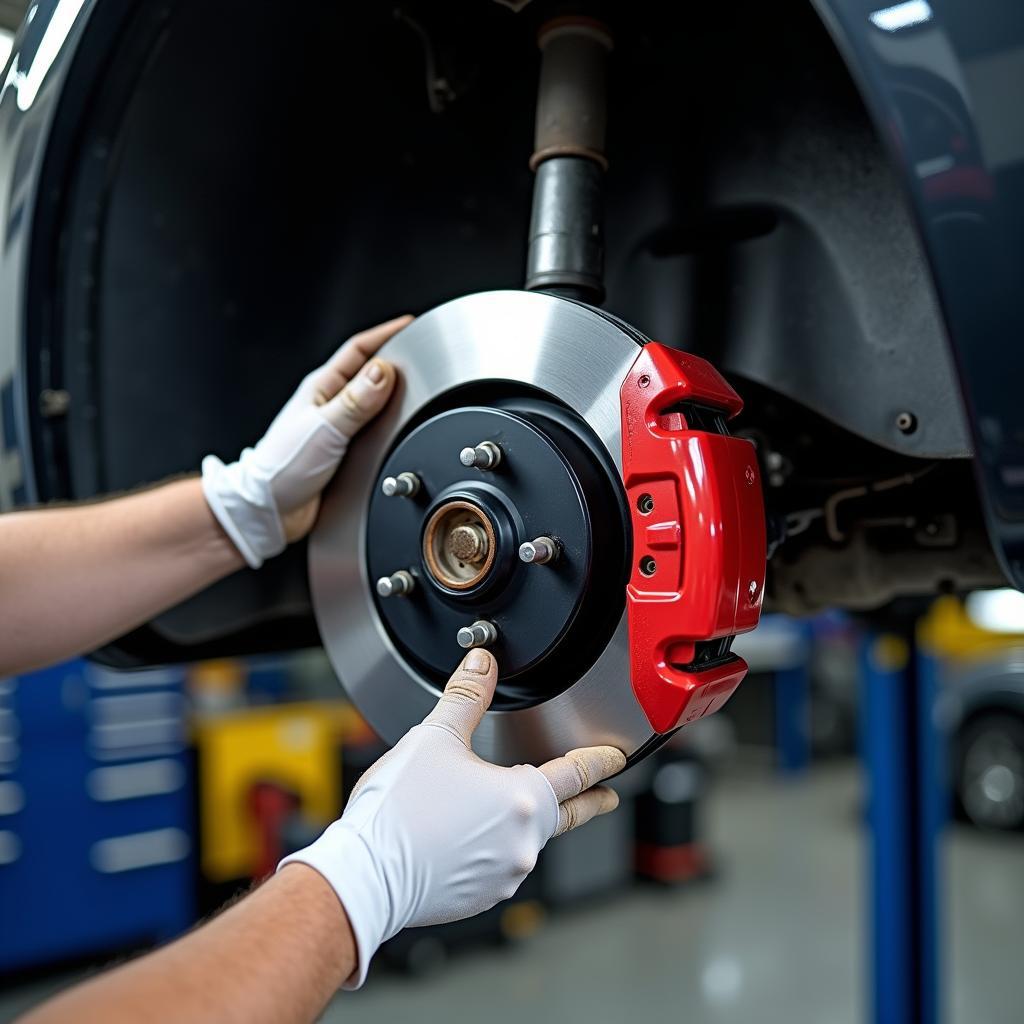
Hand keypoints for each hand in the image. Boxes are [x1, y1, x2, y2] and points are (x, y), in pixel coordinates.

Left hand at [201, 315, 412, 567]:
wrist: (270, 509)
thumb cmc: (282, 468)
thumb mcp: (325, 429)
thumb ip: (356, 402)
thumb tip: (383, 371)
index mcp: (321, 388)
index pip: (359, 350)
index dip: (385, 335)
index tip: (409, 325)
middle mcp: (328, 403)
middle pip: (368, 372)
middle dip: (395, 360)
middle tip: (421, 355)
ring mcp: (335, 426)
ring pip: (372, 400)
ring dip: (393, 393)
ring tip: (416, 385)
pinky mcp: (342, 449)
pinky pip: (371, 427)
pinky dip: (387, 422)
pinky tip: (397, 427)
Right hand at [279, 649, 625, 987]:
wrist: (364, 877)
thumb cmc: (398, 812)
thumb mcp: (436, 737)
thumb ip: (467, 695)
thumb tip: (482, 663)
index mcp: (522, 798)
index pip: (577, 773)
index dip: (600, 762)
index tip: (616, 759)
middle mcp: (523, 841)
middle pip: (563, 812)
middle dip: (588, 802)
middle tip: (604, 797)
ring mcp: (504, 873)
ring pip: (527, 839)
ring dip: (524, 822)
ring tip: (504, 806)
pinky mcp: (480, 896)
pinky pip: (499, 864)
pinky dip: (493, 846)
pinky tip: (468, 835)